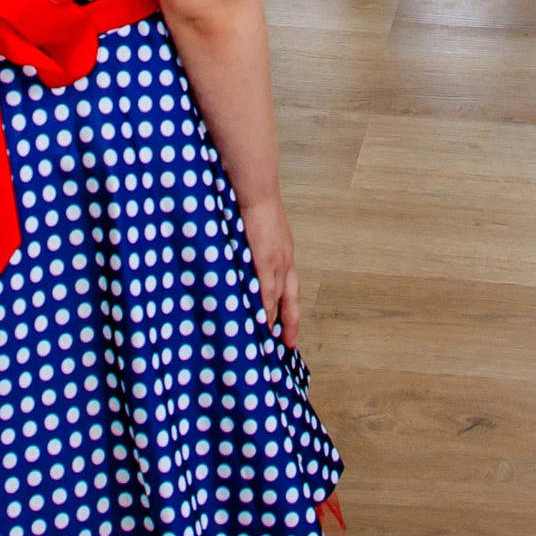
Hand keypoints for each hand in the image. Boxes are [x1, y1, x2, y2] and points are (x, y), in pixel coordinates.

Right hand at [240, 190, 299, 342]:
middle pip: (291, 298)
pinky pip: (267, 291)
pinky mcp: (266, 260)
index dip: (289, 307)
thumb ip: (253, 248)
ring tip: (270, 342)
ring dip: (275, 320)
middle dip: (290, 323)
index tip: (287, 326)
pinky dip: (266, 309)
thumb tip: (245, 261)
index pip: (290, 286)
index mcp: (284, 252)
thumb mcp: (258, 231)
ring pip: (279, 299)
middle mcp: (285, 260)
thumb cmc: (252, 205)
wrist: (255, 189)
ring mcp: (277, 261)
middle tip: (288, 346)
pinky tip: (264, 324)